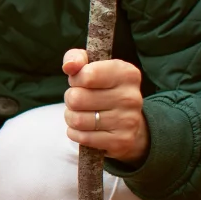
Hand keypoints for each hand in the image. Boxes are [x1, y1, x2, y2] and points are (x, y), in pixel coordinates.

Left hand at [62, 49, 149, 165]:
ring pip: (77, 120)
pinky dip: (75, 133)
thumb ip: (76, 58)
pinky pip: (82, 137)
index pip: (86, 75)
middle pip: (76, 98)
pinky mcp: (121, 141)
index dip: (75, 79)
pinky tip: (85, 128)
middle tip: (80, 100)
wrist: (128, 122)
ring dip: (71, 117)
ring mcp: (128, 120)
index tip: (80, 81)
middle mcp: (131, 97)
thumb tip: (69, 66)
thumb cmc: (102, 88)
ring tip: (81, 113)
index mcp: (126, 73)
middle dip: (71, 99)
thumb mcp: (92, 66)